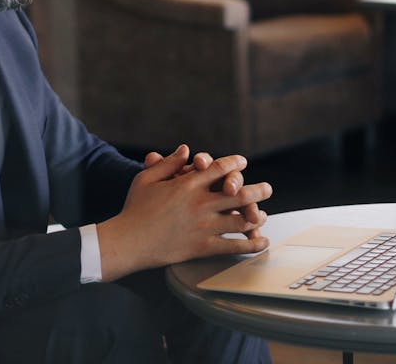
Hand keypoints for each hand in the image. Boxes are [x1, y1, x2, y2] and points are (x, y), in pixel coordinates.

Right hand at [98, 145, 271, 280]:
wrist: (128, 241)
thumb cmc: (134, 208)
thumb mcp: (147, 179)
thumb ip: (169, 163)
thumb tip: (186, 149)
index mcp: (188, 184)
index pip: (219, 169)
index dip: (234, 164)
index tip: (243, 162)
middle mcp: (200, 203)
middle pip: (239, 193)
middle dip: (258, 190)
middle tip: (268, 188)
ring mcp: (203, 226)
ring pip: (241, 219)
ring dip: (257, 216)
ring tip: (263, 215)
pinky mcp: (202, 246)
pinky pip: (233, 245)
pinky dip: (251, 244)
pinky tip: (262, 242)